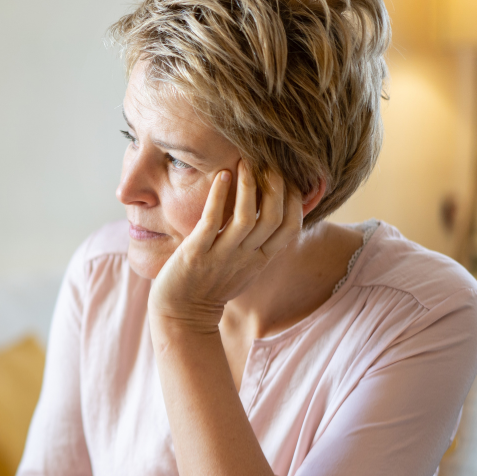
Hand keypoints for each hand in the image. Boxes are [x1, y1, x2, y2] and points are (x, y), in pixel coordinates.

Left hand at [147, 160, 301, 334]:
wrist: (181, 314)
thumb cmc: (212, 285)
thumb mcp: (245, 267)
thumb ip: (260, 244)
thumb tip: (272, 213)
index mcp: (260, 259)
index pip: (291, 227)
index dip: (295, 199)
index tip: (289, 176)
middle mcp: (246, 257)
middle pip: (274, 218)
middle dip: (275, 186)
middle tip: (269, 161)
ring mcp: (221, 256)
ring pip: (246, 218)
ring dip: (248, 186)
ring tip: (245, 162)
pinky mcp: (196, 254)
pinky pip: (212, 221)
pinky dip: (219, 196)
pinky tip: (221, 175)